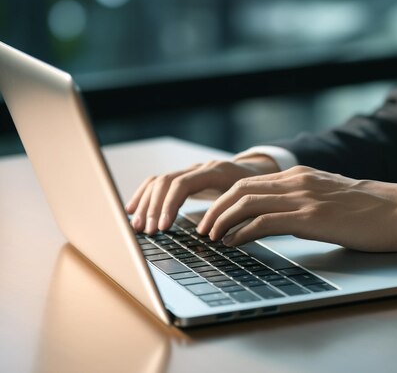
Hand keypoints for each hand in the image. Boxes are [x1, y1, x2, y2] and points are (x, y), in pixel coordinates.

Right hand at [125, 155, 279, 233]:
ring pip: (159, 182)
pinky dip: (144, 196)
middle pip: (165, 182)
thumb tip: (214, 233)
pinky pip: (158, 183)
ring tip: (138, 227)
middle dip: (154, 208)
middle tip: (148, 232)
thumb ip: (236, 213)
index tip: (164, 227)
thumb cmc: (257, 188)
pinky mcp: (185, 179)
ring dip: (145, 204)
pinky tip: (133, 211)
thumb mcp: (252, 200)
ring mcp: (190, 172)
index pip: (182, 184)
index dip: (170, 205)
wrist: (258, 171)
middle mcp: (199, 168)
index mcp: (215, 171)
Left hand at [197, 166, 396, 251]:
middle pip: (240, 188)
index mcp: (300, 176)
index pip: (250, 182)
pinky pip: (265, 221)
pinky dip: (243, 232)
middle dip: (215, 208)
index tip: (212, 215)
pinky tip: (234, 244)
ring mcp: (304, 198)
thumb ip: (304, 200)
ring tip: (211, 237)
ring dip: (222, 220)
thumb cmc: (371, 209)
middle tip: (202, 228)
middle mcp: (297, 181)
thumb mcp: (330, 198)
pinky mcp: (311, 218)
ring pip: (247, 202)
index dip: (225, 199)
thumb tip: (281, 218)